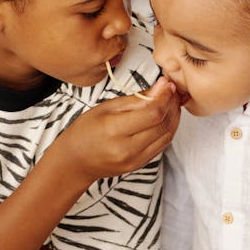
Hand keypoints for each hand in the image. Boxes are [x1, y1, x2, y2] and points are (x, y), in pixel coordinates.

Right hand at [61, 76, 180, 179]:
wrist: (76, 161)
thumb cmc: (85, 131)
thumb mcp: (106, 107)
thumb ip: (136, 98)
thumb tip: (161, 87)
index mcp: (114, 130)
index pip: (152, 112)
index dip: (165, 96)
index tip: (168, 84)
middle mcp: (127, 148)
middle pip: (162, 123)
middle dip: (171, 103)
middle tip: (172, 90)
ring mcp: (135, 159)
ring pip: (167, 135)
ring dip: (174, 116)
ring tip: (171, 101)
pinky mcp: (140, 165)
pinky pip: (162, 145)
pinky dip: (168, 128)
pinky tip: (167, 117)